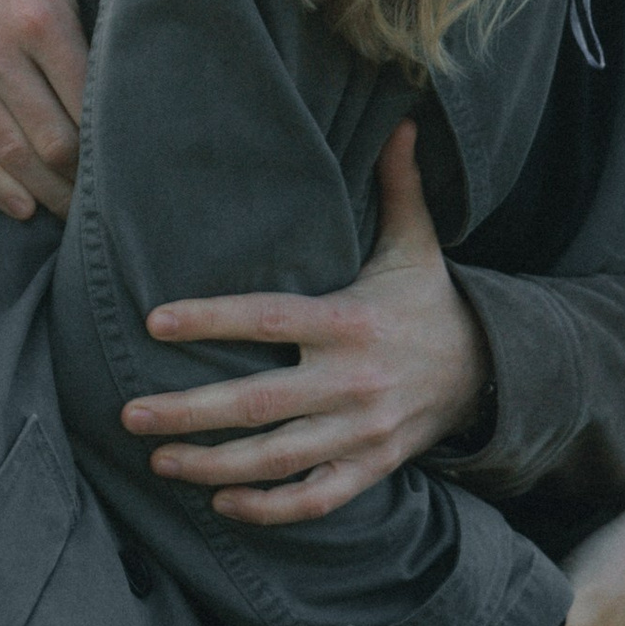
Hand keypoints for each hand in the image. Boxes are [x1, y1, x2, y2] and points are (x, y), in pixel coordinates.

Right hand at [0, 0, 121, 219]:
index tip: (146, 161)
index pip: (85, 103)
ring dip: (47, 193)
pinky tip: (24, 208)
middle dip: (86, 179)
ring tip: (81, 215)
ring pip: (9, 154)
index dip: (116, 141)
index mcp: (39, 14)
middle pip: (50, 142)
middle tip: (122, 200)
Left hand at [120, 124, 492, 524]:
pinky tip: (221, 502)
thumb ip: (397, 186)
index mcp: (351, 322)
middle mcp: (354, 381)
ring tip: (159, 459)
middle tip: (130, 412)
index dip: (210, 322)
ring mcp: (363, 432)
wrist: (494, 372)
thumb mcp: (416, 244)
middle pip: (258, 404)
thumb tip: (399, 117)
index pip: (268, 321)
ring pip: (277, 460)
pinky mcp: (372, 468)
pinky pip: (314, 500)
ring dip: (212, 467)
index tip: (154, 323)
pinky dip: (267, 508)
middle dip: (189, 412)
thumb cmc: (430, 303)